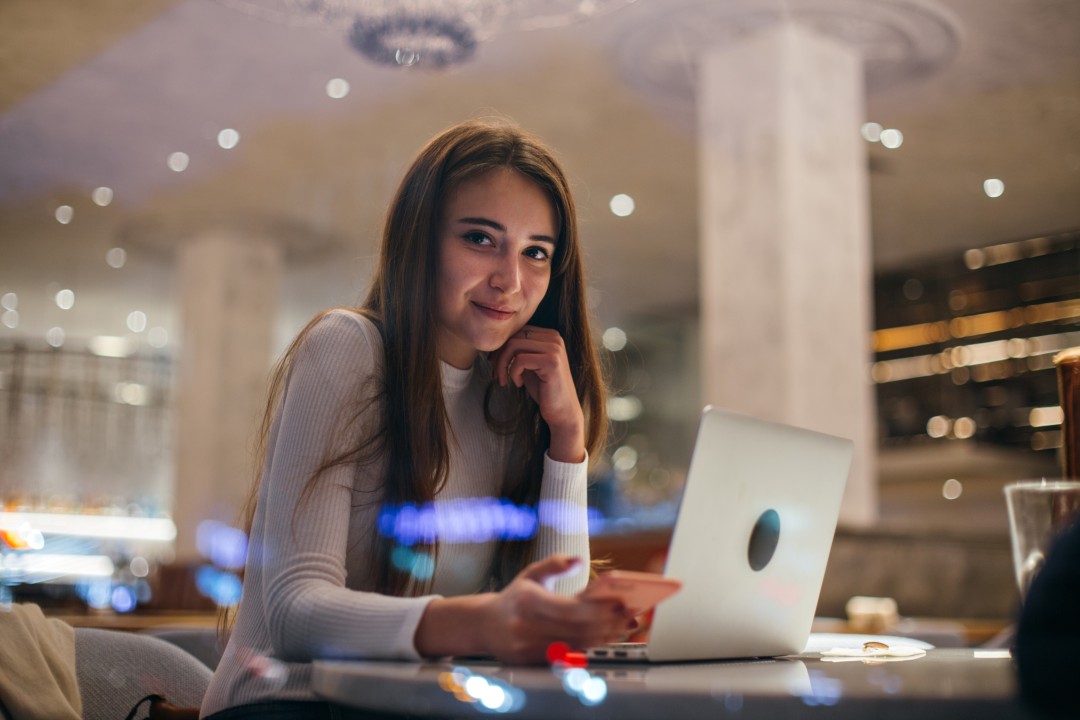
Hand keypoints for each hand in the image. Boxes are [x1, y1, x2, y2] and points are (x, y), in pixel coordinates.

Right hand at [478, 555, 632, 663]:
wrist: (485, 625)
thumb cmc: (514, 597)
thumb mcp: (531, 574)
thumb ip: (555, 563)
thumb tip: (578, 560)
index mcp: (527, 601)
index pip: (570, 609)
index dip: (598, 608)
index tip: (619, 602)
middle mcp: (527, 627)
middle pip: (578, 629)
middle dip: (607, 623)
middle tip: (628, 615)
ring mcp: (529, 647)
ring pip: (577, 644)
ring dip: (604, 636)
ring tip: (623, 625)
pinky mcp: (533, 661)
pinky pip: (569, 655)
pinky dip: (591, 645)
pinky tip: (605, 636)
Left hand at [491, 326, 585, 462]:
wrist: (562, 411)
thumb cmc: (544, 389)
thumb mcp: (529, 365)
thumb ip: (519, 351)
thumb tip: (495, 343)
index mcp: (550, 336)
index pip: (517, 331)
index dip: (502, 347)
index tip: (495, 364)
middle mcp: (554, 338)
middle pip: (514, 337)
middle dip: (499, 356)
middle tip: (497, 375)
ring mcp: (554, 348)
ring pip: (514, 345)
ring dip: (502, 365)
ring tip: (504, 380)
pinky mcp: (551, 362)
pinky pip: (520, 360)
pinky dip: (513, 373)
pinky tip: (519, 384)